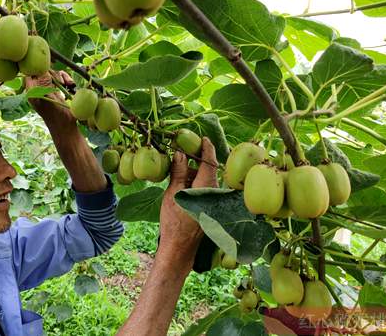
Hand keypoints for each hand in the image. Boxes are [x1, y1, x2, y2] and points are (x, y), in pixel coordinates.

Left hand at [25, 70, 75, 125]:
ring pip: (53, 74)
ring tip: (67, 85)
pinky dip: (66, 80)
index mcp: (32, 90)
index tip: (49, 70)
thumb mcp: (48, 98)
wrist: (66, 126)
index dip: (39, 69)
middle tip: (60, 83)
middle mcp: (39, 89)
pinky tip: (70, 86)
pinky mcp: (57, 90)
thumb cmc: (56, 115)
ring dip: (62, 78)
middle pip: (43, 71)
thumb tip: (43, 69)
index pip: (31, 72)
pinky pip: (61, 78)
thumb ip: (44, 83)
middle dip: (54, 74)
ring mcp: (48, 89)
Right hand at [158, 138, 218, 264]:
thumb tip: (179, 152)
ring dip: (192, 174)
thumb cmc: (174, 221)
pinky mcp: (209, 208)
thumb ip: (178, 172)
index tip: (203, 138)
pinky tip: (180, 186)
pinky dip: (194, 184)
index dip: (207, 148)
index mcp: (205, 187)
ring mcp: (212, 201)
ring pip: (204, 180)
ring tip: (176, 173)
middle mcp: (213, 193)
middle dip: (195, 162)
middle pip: (207, 170)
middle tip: (181, 153)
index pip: (209, 162)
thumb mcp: (172, 193)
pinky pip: (203, 190)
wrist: (179, 246)